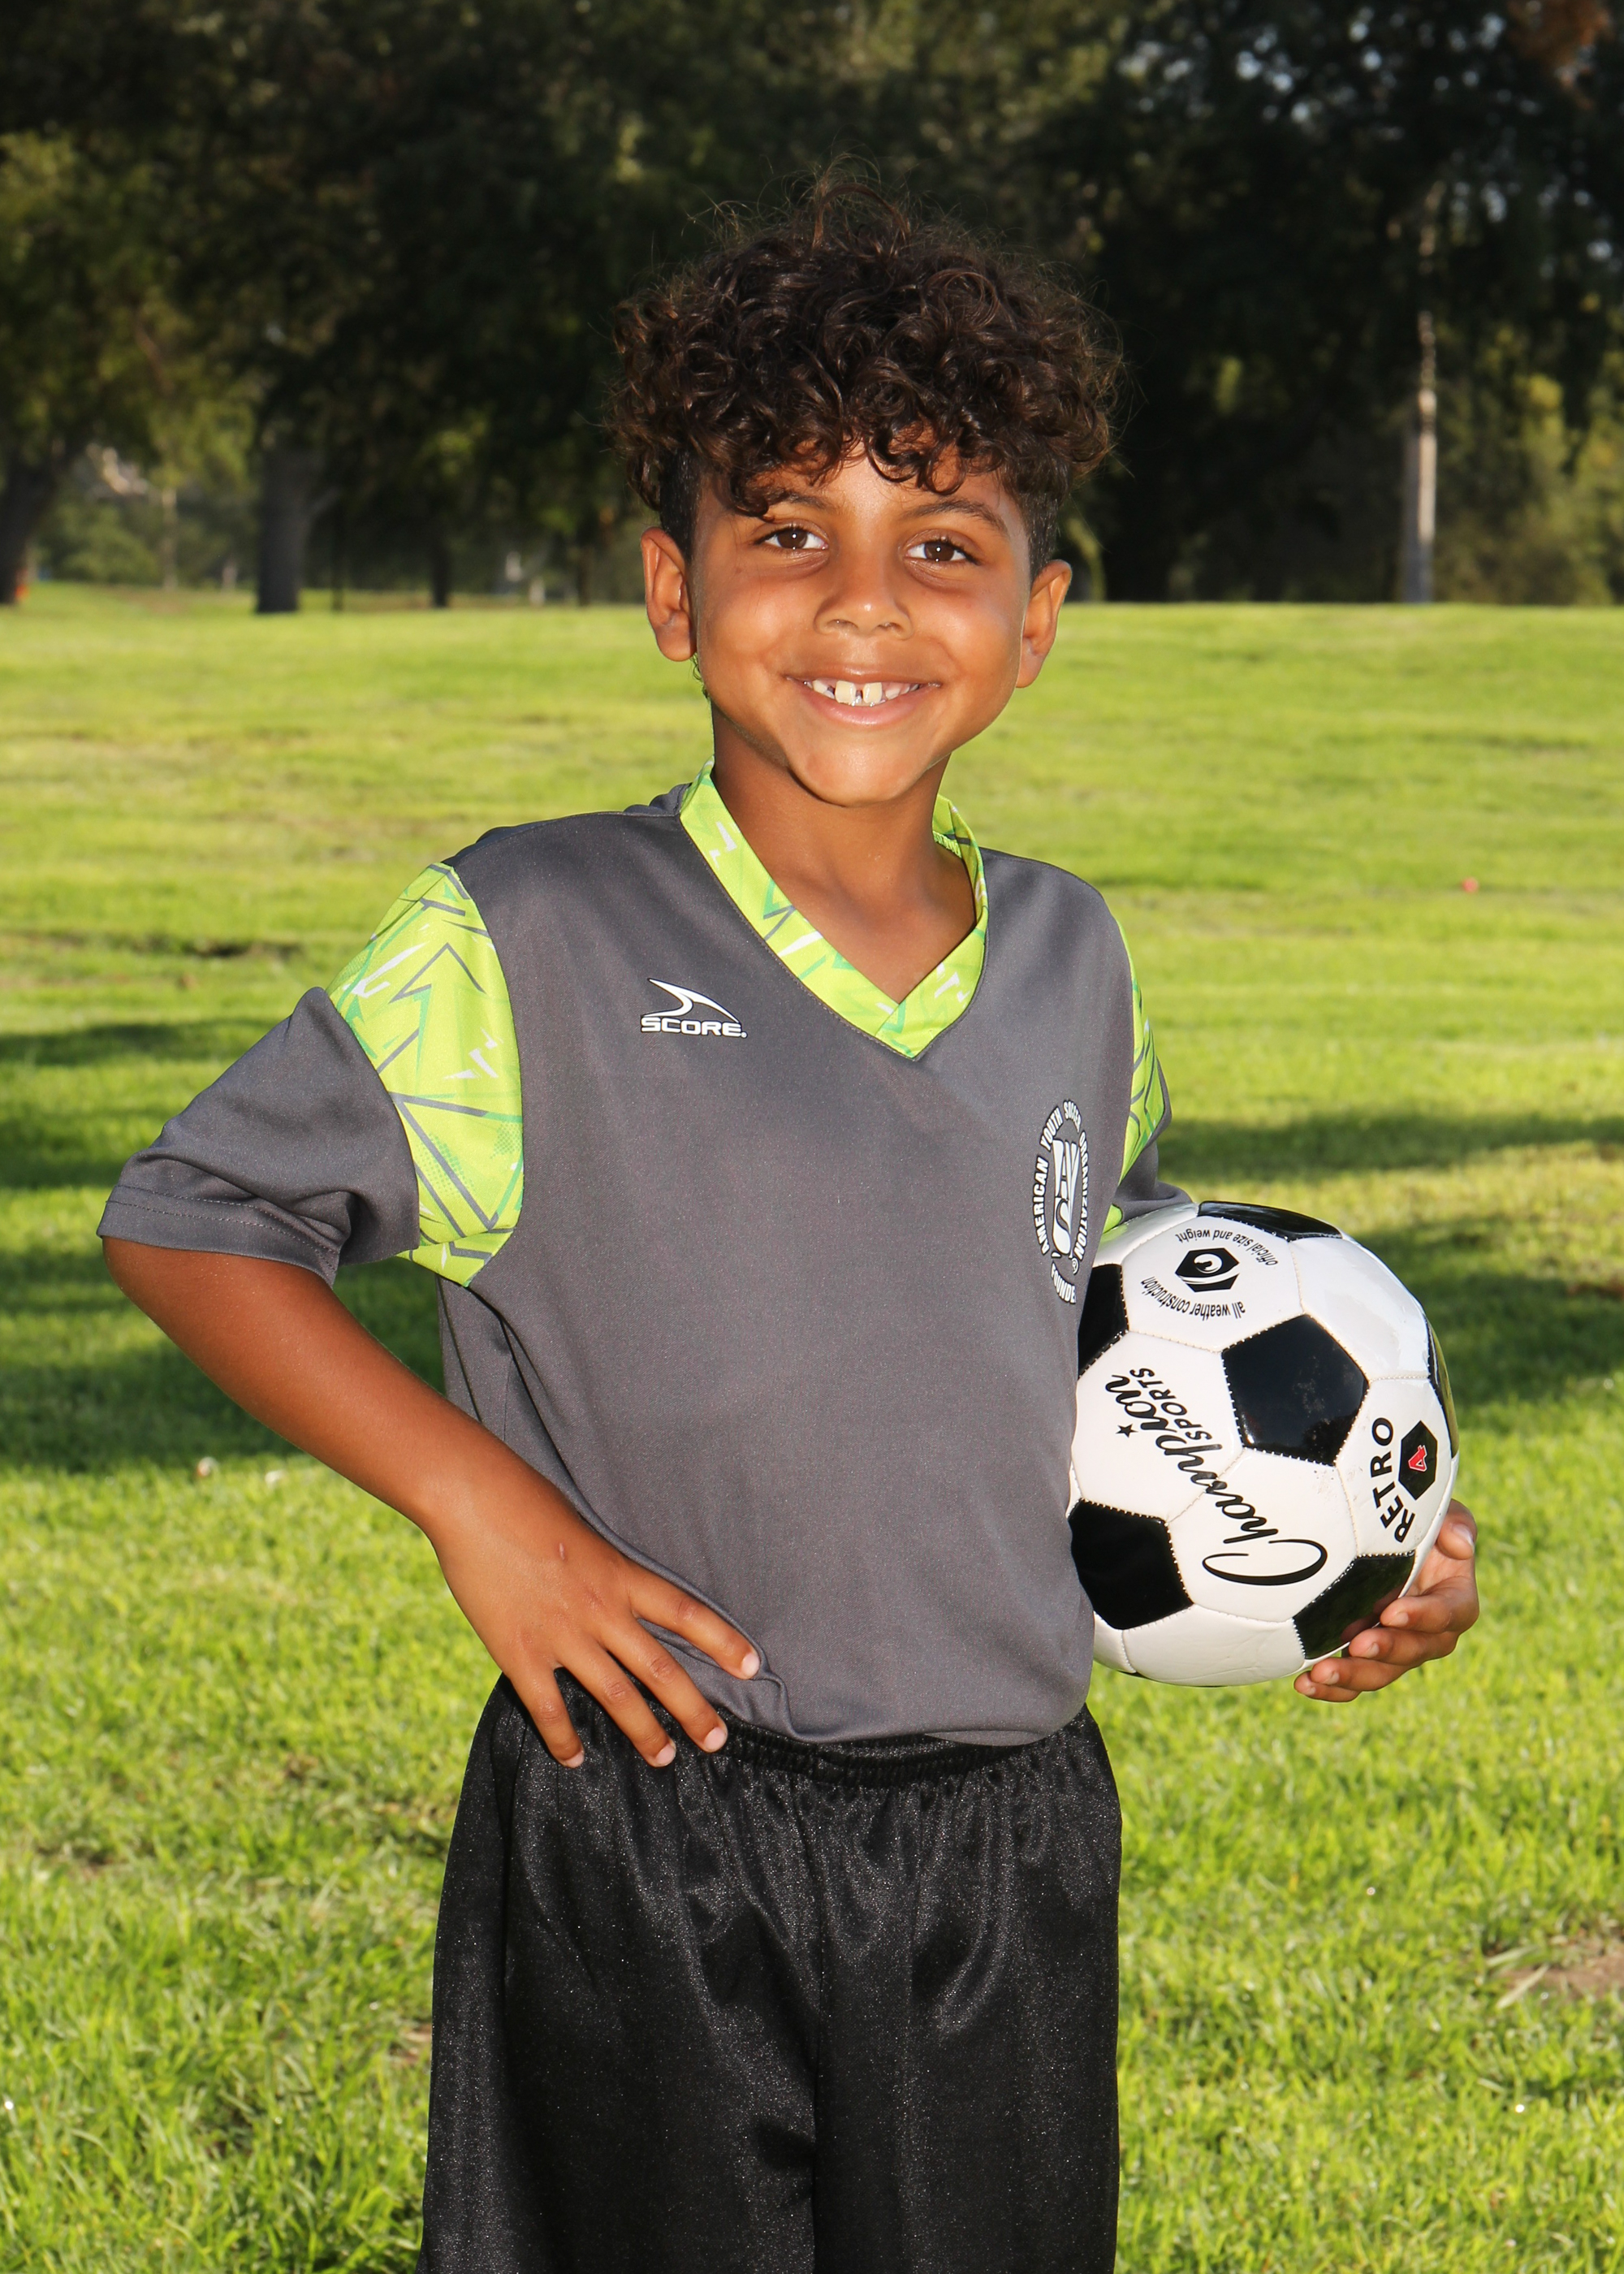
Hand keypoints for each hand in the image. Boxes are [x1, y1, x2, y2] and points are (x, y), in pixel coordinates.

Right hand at [429, 1483, 759, 1770]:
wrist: (473, 1499)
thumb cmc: (527, 1500)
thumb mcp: (583, 1529)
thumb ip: (603, 1568)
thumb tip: (614, 1592)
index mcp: (619, 1575)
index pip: (686, 1614)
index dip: (722, 1642)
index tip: (751, 1666)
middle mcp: (600, 1610)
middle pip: (660, 1669)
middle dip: (692, 1710)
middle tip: (715, 1741)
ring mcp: (561, 1635)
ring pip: (615, 1696)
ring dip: (643, 1732)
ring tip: (663, 1759)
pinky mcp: (519, 1652)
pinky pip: (549, 1709)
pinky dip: (564, 1739)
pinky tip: (575, 1759)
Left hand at [1294, 1499, 1478, 1702]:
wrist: (1378, 1535)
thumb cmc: (1413, 1517)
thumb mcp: (1435, 1509)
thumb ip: (1455, 1521)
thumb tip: (1460, 1544)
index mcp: (1453, 1599)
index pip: (1450, 1614)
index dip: (1424, 1616)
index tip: (1393, 1612)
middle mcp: (1428, 1631)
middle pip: (1415, 1652)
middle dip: (1387, 1651)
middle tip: (1357, 1645)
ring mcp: (1395, 1647)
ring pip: (1381, 1672)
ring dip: (1353, 1676)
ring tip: (1320, 1673)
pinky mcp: (1366, 1657)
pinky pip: (1354, 1681)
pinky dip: (1332, 1688)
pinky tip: (1302, 1684)